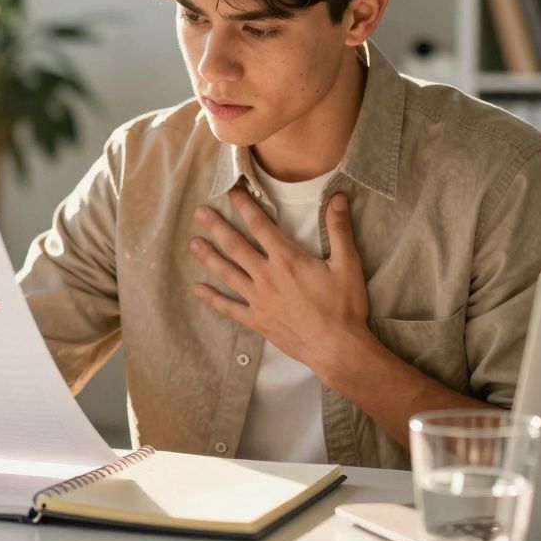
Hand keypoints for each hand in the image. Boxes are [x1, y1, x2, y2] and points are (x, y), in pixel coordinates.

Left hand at [189, 188, 378, 385]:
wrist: (337, 348)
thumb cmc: (344, 307)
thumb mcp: (347, 264)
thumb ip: (339, 229)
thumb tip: (337, 197)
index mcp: (287, 259)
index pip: (260, 226)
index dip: (245, 206)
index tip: (231, 192)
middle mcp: (267, 276)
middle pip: (236, 246)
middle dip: (216, 227)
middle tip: (199, 212)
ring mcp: (259, 300)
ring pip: (227, 273)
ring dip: (209, 257)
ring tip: (193, 243)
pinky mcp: (257, 320)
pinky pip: (229, 308)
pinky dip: (212, 299)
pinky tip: (197, 290)